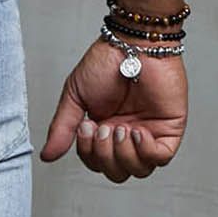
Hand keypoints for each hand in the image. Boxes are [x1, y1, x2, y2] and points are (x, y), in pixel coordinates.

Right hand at [39, 37, 187, 181]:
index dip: (90, 154)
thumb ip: (62, 129)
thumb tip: (47, 156)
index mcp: (106, 131)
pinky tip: (136, 131)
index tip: (87, 127)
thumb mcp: (75, 98)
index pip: (97, 164)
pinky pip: (161, 158)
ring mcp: (151, 133)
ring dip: (123, 155)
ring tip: (119, 128)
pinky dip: (145, 151)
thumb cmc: (106, 61)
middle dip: (105, 156)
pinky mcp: (170, 128)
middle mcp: (128, 136)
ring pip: (139, 170)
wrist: (132, 43)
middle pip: (117, 173)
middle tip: (102, 128)